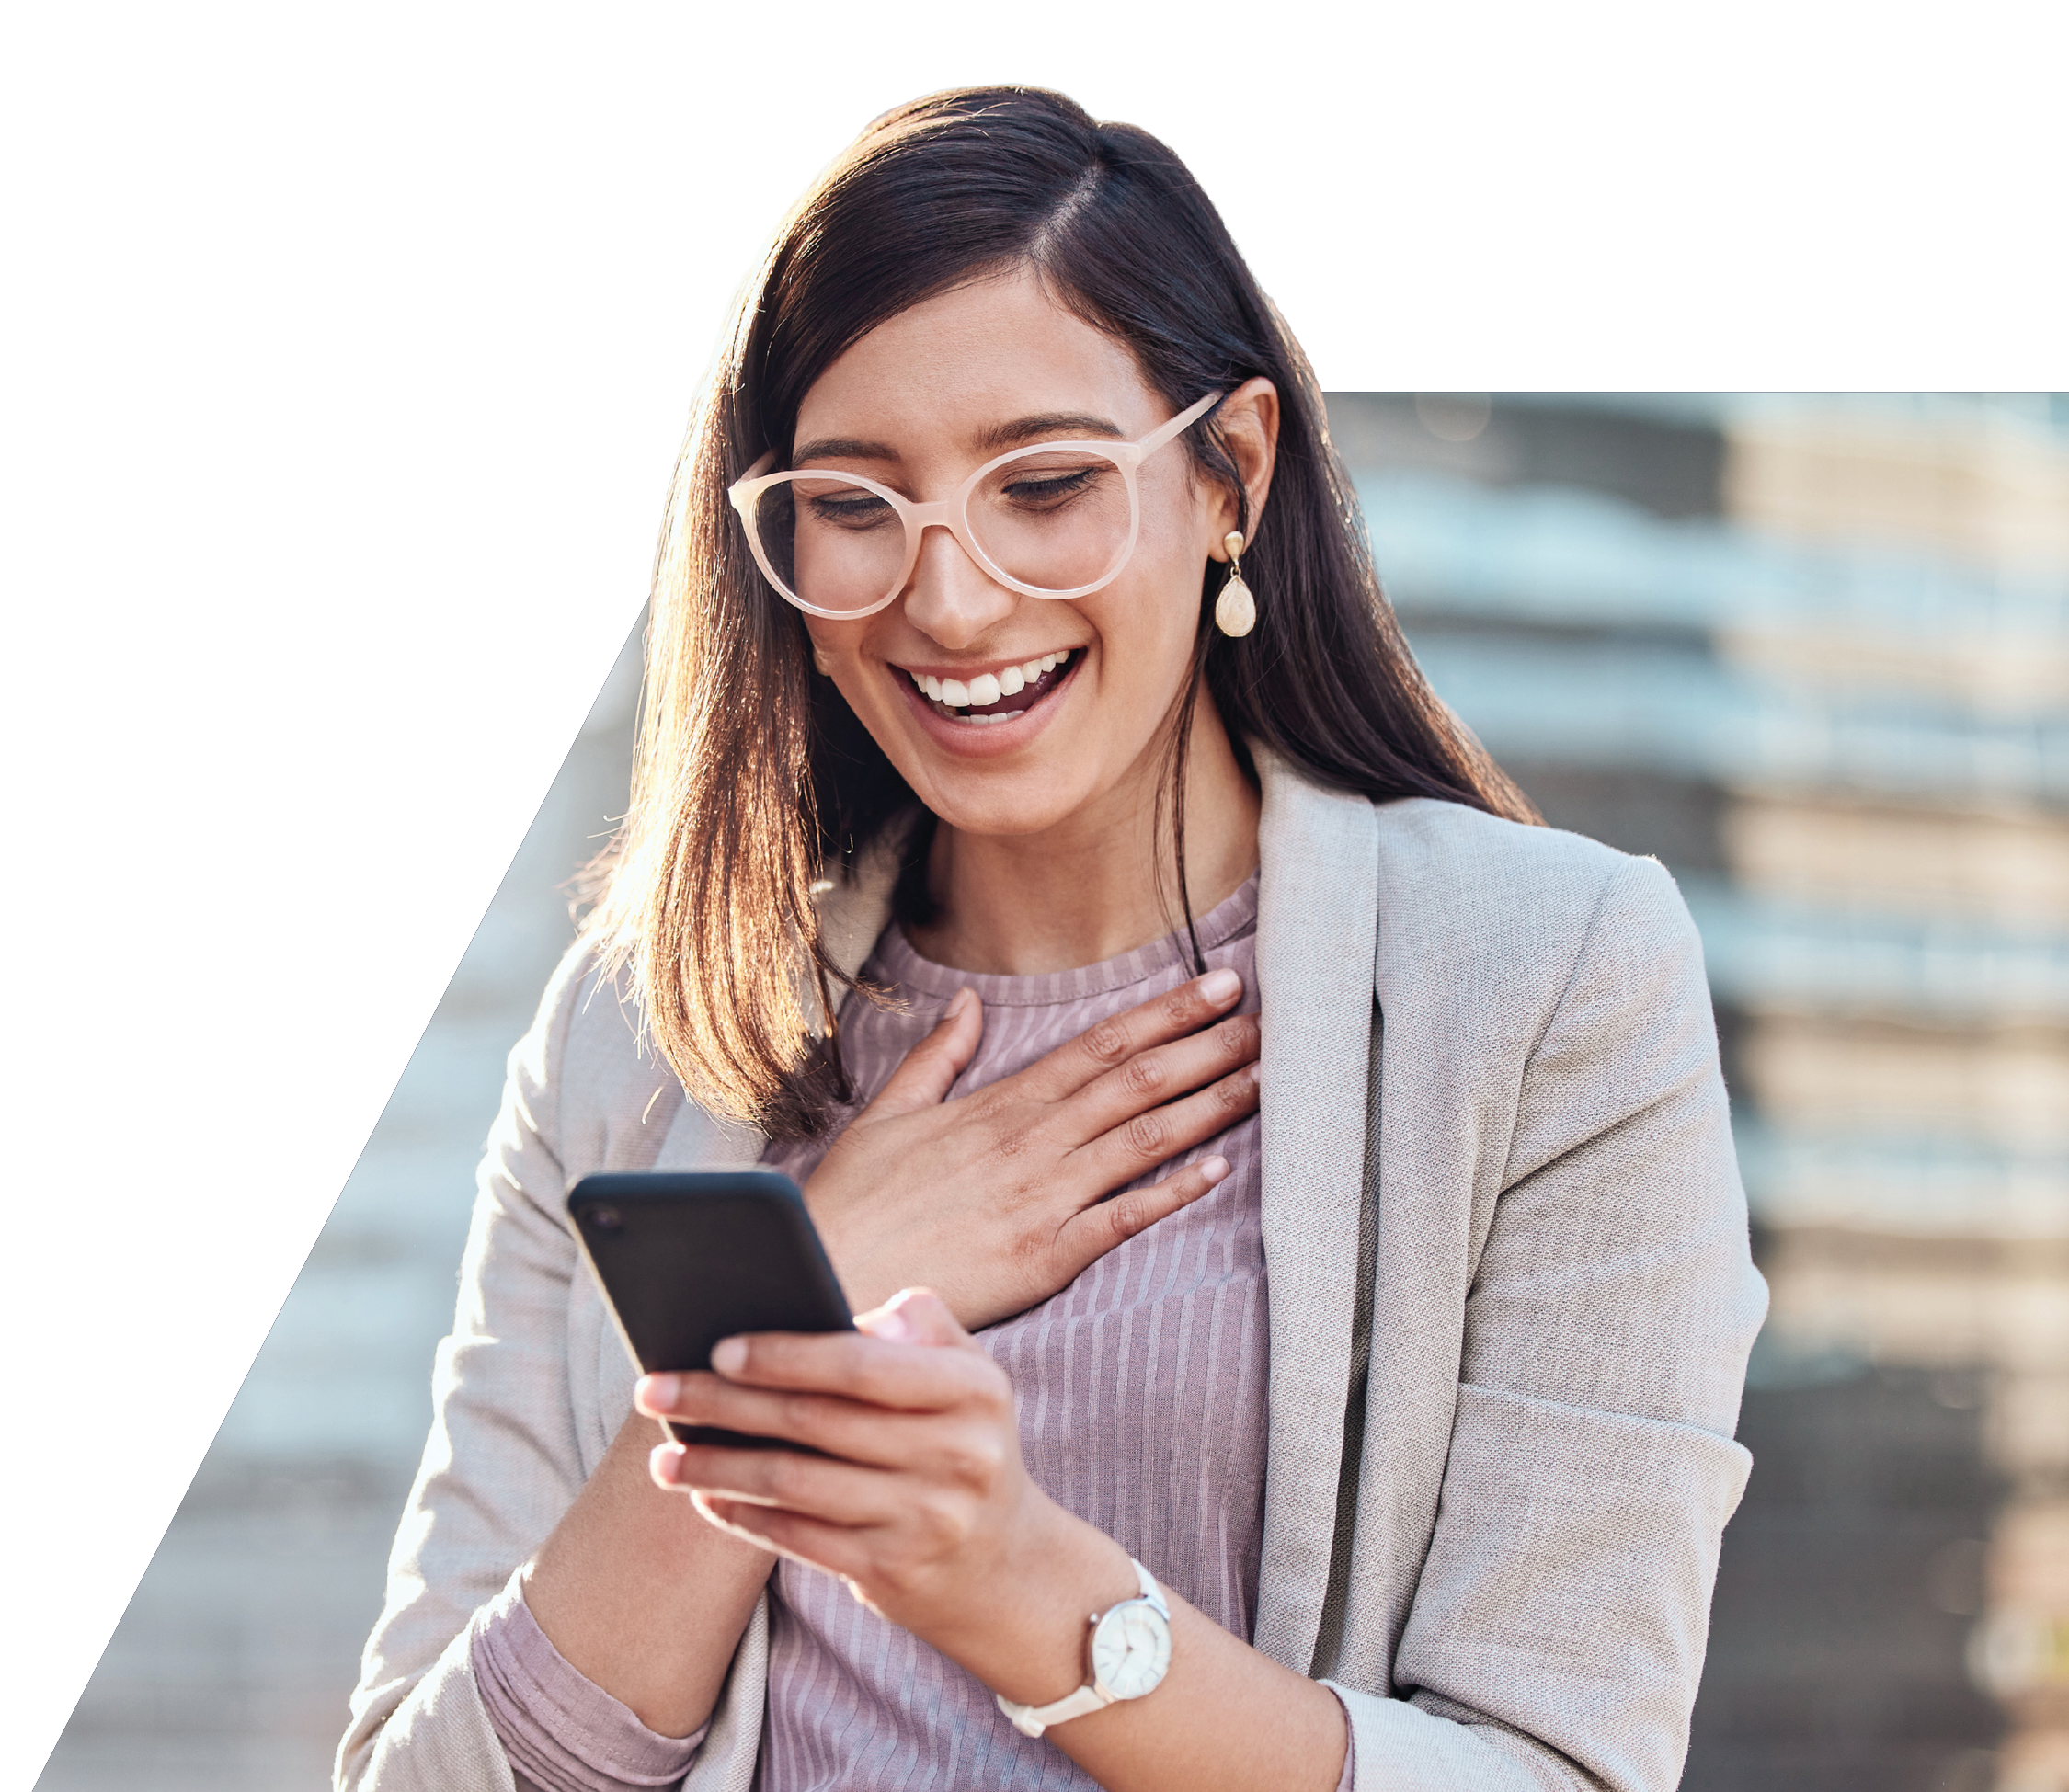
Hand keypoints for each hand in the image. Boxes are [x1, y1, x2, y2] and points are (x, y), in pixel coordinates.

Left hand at [639, 1291, 1126, 1687]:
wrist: (1006, 1566)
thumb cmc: (962, 1442)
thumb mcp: (968, 1375)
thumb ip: (916, 1326)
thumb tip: (837, 1312)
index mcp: (973, 1389)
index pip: (862, 1364)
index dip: (785, 1355)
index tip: (718, 1346)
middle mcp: (956, 1455)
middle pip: (814, 1421)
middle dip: (722, 1403)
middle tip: (654, 1387)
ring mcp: (925, 1519)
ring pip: (795, 1484)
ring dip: (717, 1467)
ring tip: (663, 1457)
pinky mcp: (892, 1572)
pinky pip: (798, 1539)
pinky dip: (743, 1515)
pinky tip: (705, 1496)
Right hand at [806, 968, 1259, 1328]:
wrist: (824, 1278)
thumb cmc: (851, 1202)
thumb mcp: (888, 1114)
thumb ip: (938, 1057)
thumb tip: (970, 1004)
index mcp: (999, 1105)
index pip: (1099, 1045)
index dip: (1166, 1013)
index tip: (1218, 985)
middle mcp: (1030, 1142)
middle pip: (1135, 1082)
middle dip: (1205, 1047)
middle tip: (1268, 1018)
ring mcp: (1041, 1198)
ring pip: (1141, 1140)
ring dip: (1207, 1106)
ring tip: (1262, 1078)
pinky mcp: (1043, 1257)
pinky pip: (1120, 1219)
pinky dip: (1170, 1193)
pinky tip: (1218, 1170)